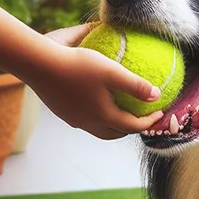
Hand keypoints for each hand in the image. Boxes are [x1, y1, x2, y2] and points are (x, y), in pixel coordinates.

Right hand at [38, 25, 163, 139]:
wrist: (39, 65)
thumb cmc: (77, 65)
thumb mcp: (111, 71)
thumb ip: (135, 84)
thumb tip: (157, 95)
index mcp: (104, 117)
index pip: (133, 126)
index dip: (149, 122)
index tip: (160, 112)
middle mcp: (89, 123)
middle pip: (116, 134)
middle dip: (132, 128)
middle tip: (142, 116)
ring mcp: (74, 120)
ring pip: (99, 129)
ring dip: (113, 125)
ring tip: (120, 111)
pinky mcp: (62, 113)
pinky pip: (85, 119)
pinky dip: (97, 115)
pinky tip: (96, 99)